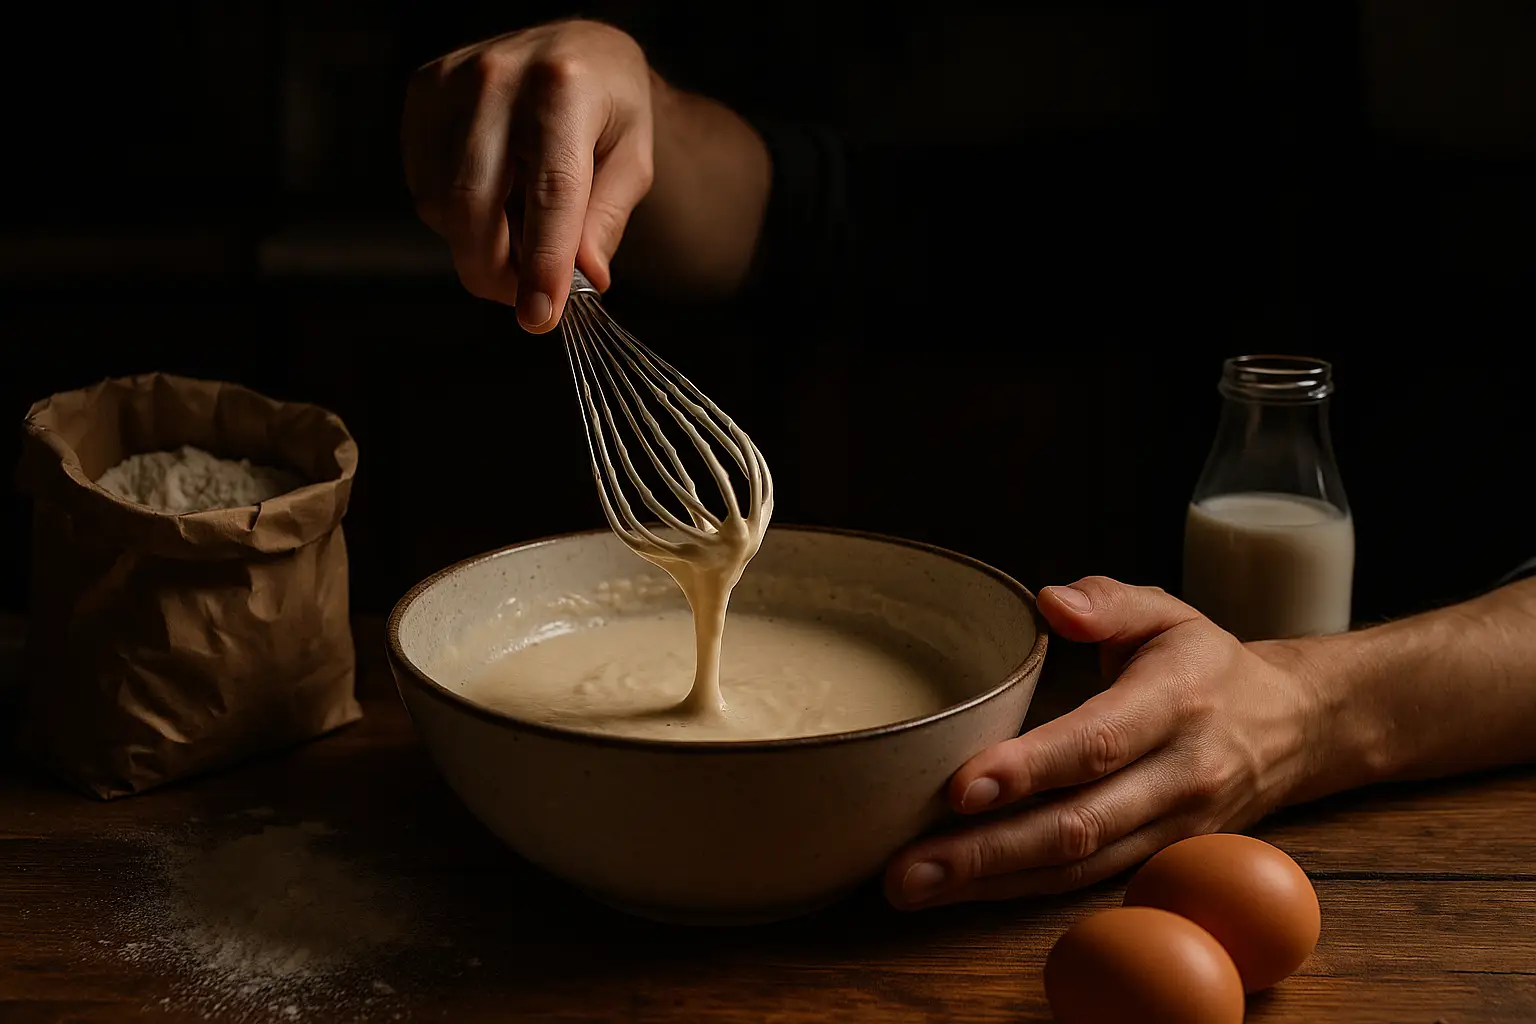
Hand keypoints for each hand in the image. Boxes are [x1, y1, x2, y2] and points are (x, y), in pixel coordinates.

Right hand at [403, 20, 653, 330]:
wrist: (576, 50)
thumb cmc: (610, 110)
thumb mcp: (633, 161)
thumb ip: (606, 220)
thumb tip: (584, 279)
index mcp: (563, 89)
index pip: (549, 194)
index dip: (542, 265)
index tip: (540, 317)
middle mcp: (498, 77)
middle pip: (475, 206)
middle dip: (496, 272)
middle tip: (528, 299)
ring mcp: (450, 82)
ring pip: (442, 205)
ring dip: (478, 243)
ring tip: (522, 229)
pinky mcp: (420, 92)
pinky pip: (423, 185)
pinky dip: (455, 213)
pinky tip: (493, 194)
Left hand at [885, 576, 1320, 907]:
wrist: (1290, 729)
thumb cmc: (1205, 664)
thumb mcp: (1168, 612)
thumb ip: (1108, 600)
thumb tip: (1052, 601)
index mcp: (1176, 704)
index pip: (1097, 743)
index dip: (1029, 770)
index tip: (960, 788)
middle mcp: (1179, 777)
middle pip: (1078, 824)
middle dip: (988, 849)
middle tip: (907, 866)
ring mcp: (1172, 831)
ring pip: (1076, 867)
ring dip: (990, 883)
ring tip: (914, 886)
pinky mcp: (1159, 862)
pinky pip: (1083, 883)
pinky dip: (1017, 892)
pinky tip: (959, 891)